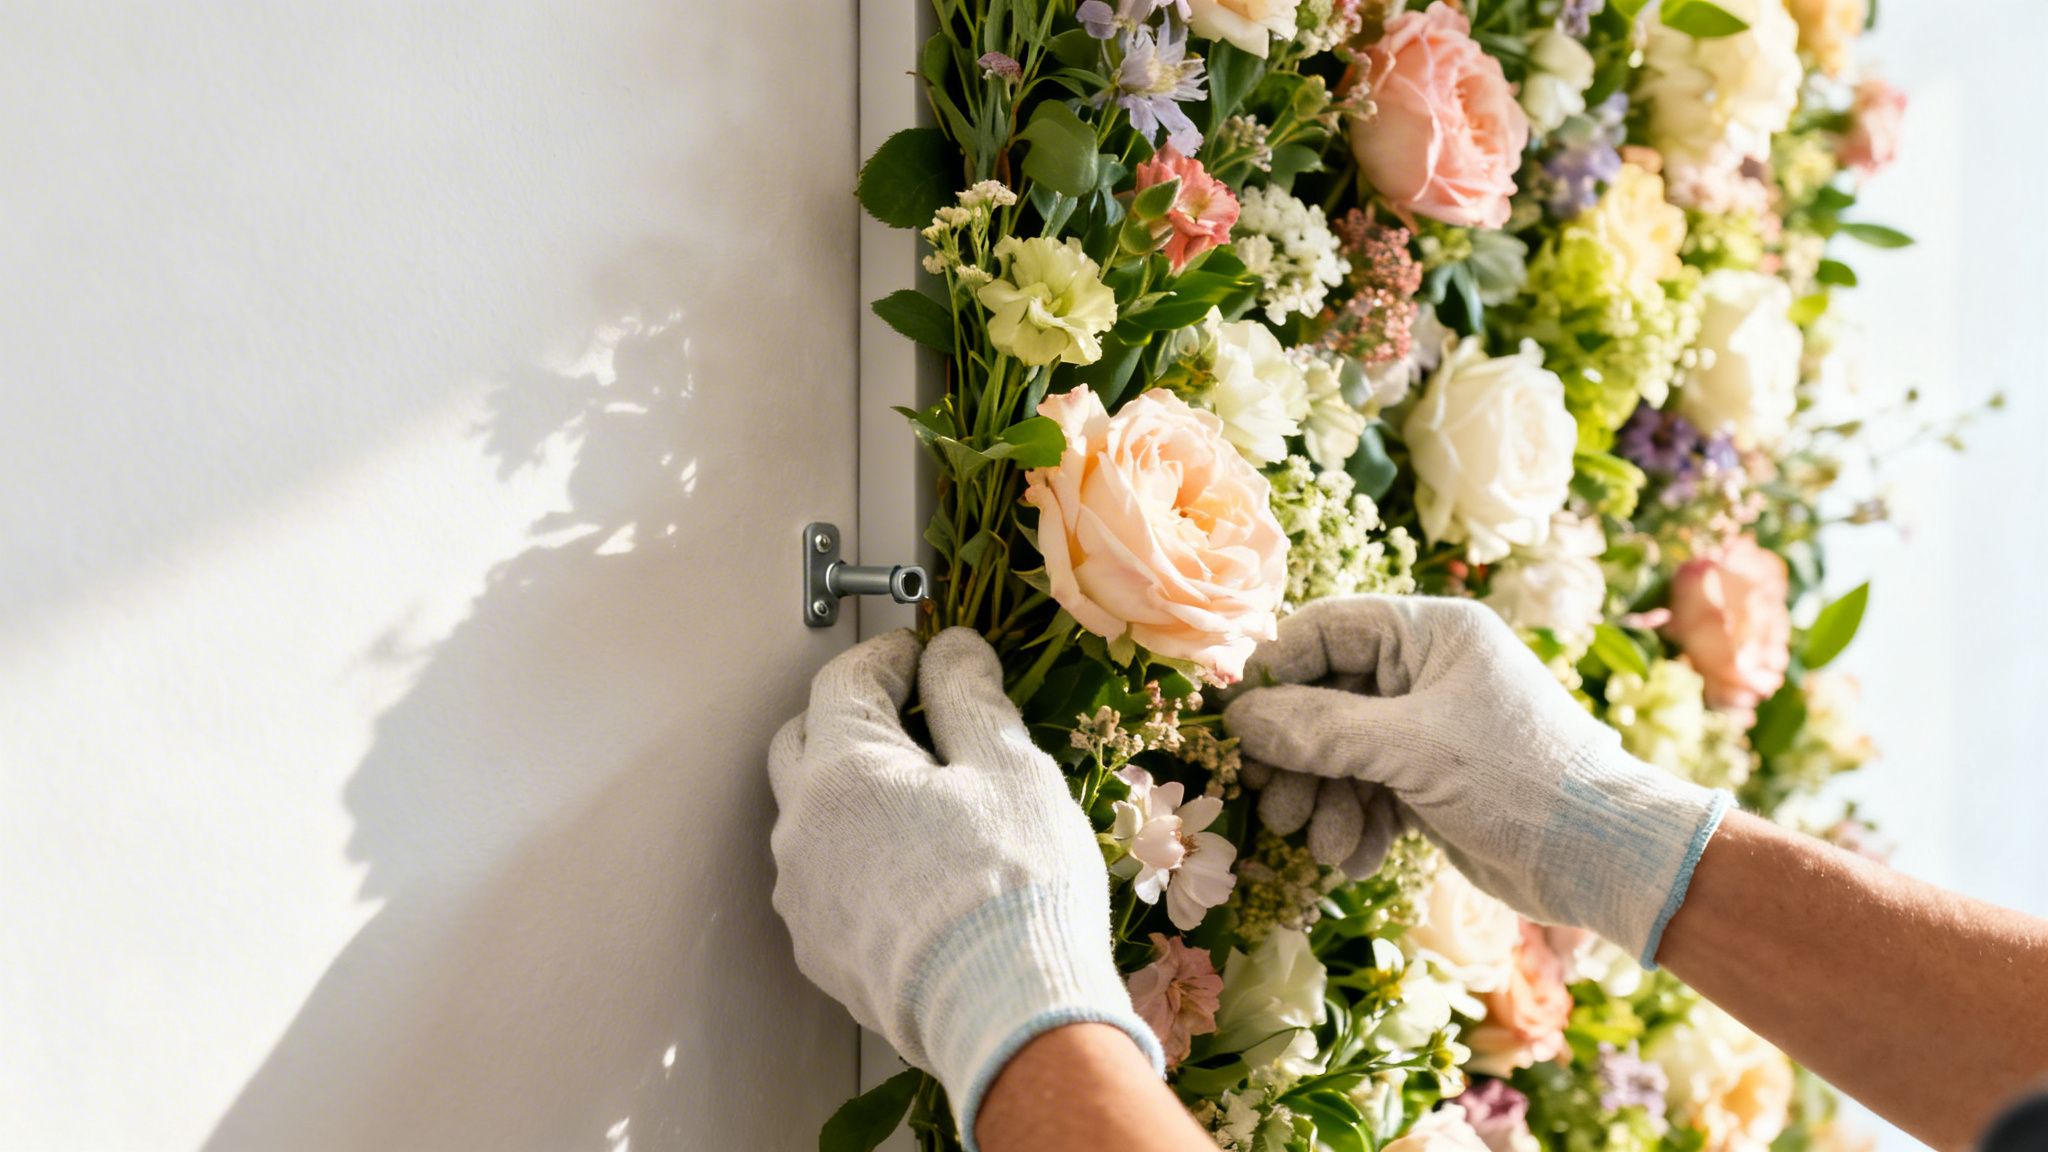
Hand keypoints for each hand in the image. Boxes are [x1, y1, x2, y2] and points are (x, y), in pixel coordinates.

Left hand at [769, 628, 1161, 1144]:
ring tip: (922, 804)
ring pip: (811, 819)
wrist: (1008, 1016)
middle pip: (803, 744)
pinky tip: (915, 873)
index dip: (888, 657)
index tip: (924, 655)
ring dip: (851, 796)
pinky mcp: (821, 953)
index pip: (844, 681)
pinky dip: (858, 860)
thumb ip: (969, 695)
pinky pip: (826, 882)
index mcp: (841, 770)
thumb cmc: (1014, 884)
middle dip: (851, 718)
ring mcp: (804, 898)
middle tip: (915, 717)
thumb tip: (952, 650)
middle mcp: (801, 830)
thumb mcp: (1009, 766)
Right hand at [1222, 595, 1728, 964]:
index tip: (1233, 723)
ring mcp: (1427, 729)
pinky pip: (1367, 792)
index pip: (1324, 630)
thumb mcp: (1411, 747)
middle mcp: (1425, 673)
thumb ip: (1319, 729)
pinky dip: (1356, 825)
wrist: (1604, 858)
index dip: (1274, 674)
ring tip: (1326, 843)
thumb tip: (1237, 718)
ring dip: (1325, 802)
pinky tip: (1359, 858)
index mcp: (1431, 634)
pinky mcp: (1431, 782)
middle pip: (1323, 699)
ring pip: (1340, 754)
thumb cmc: (1518, 778)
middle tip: (1275, 805)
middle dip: (1297, 757)